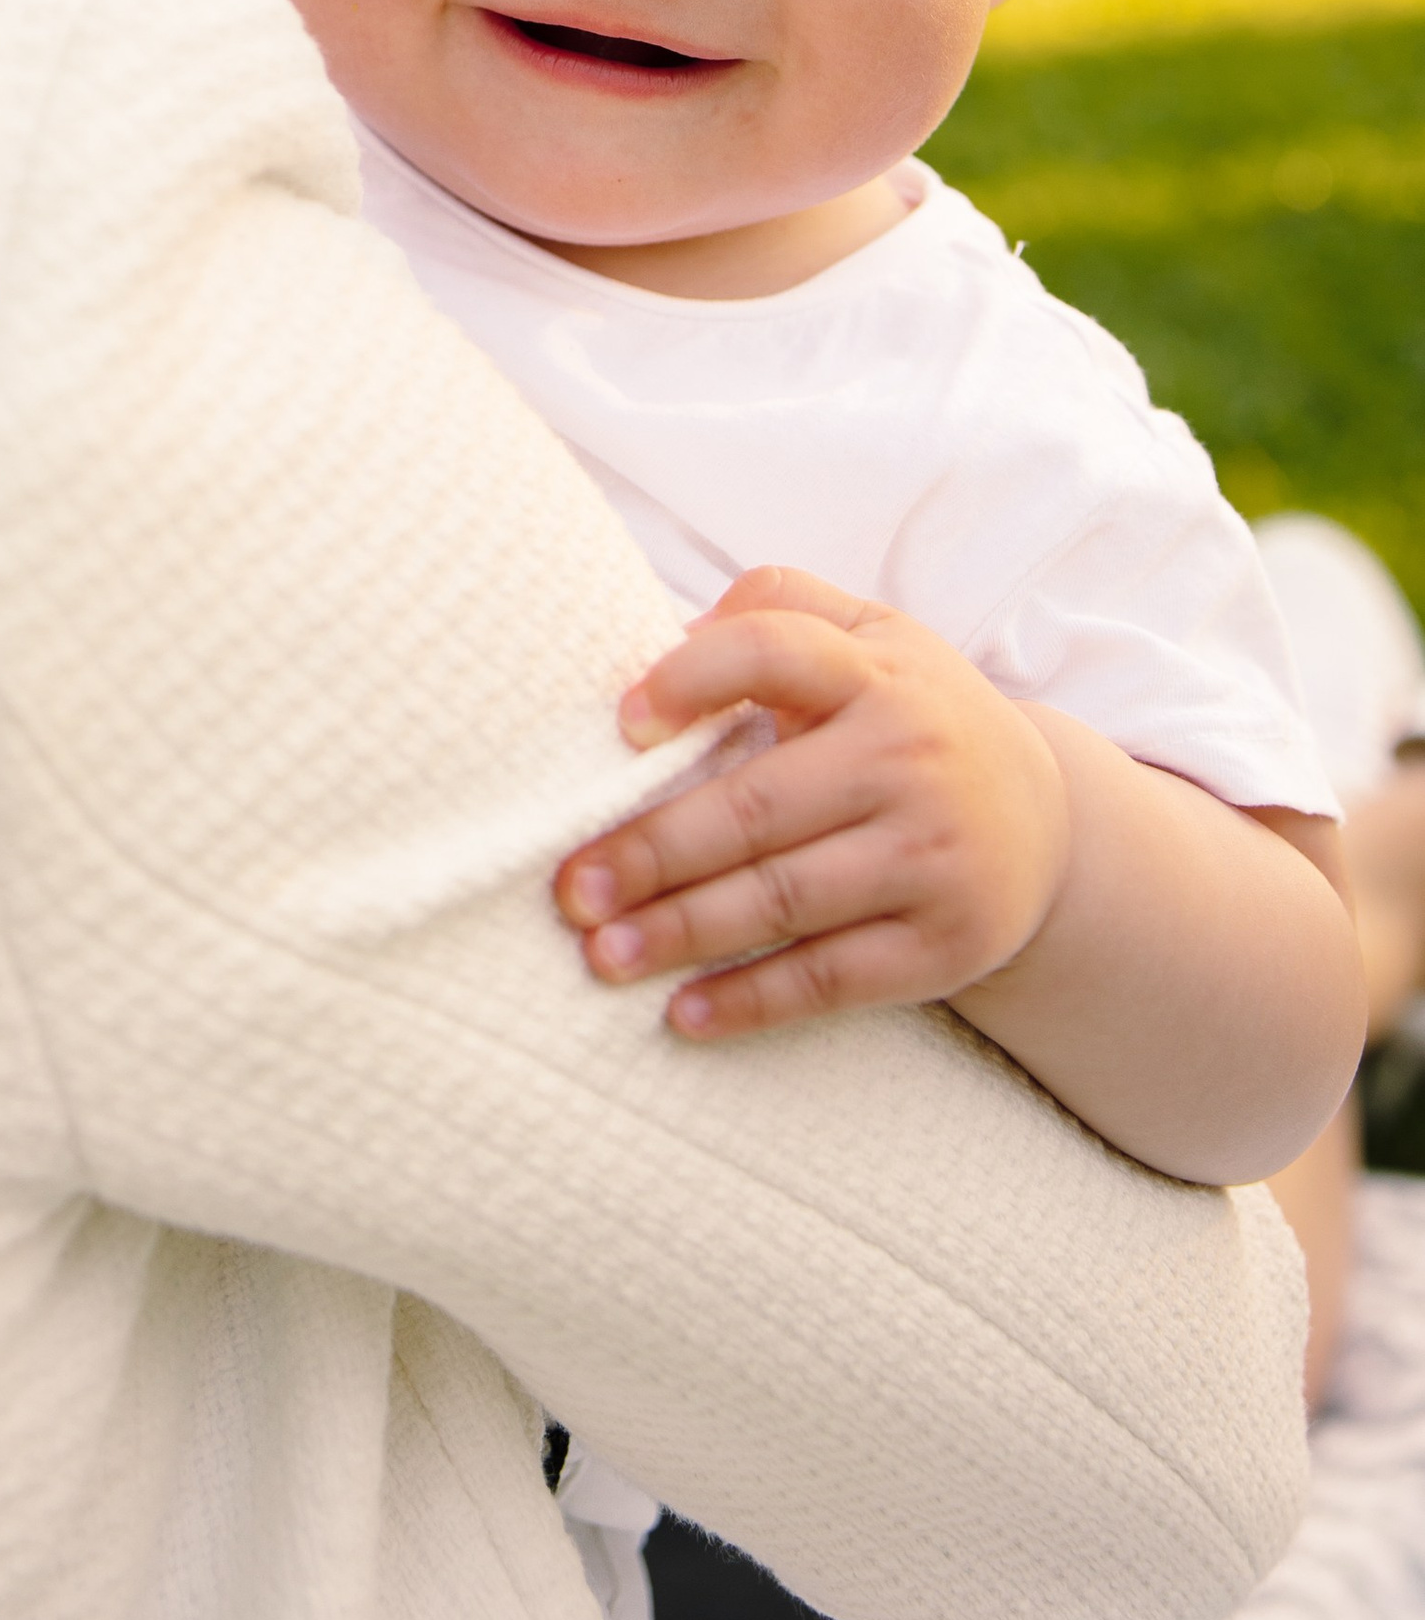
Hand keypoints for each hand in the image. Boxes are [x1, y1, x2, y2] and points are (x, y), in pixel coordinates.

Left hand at [554, 564, 1071, 1037]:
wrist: (1049, 822)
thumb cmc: (915, 717)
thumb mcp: (873, 638)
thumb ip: (778, 606)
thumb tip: (669, 633)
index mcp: (875, 673)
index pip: (775, 652)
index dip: (693, 679)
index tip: (622, 724)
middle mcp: (906, 759)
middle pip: (757, 804)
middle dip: (652, 849)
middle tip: (570, 885)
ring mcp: (929, 856)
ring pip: (783, 899)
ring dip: (681, 931)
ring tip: (601, 952)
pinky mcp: (943, 944)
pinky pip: (832, 978)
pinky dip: (753, 1001)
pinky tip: (684, 1013)